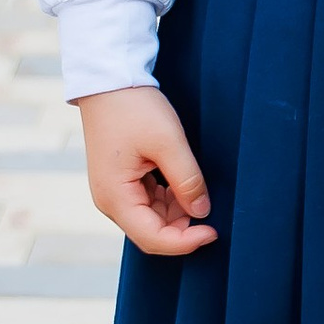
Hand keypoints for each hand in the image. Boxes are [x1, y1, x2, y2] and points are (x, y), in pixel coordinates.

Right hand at [79, 85, 216, 257]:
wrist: (109, 81)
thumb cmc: (134, 109)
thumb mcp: (168, 143)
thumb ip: (187, 181)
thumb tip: (201, 212)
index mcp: (115, 198)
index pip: (153, 239)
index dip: (186, 242)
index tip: (214, 231)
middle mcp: (110, 201)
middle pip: (151, 234)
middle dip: (182, 229)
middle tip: (210, 209)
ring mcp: (114, 192)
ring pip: (151, 220)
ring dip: (177, 214)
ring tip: (196, 190)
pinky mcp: (120, 182)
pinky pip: (147, 203)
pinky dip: (168, 200)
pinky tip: (182, 184)